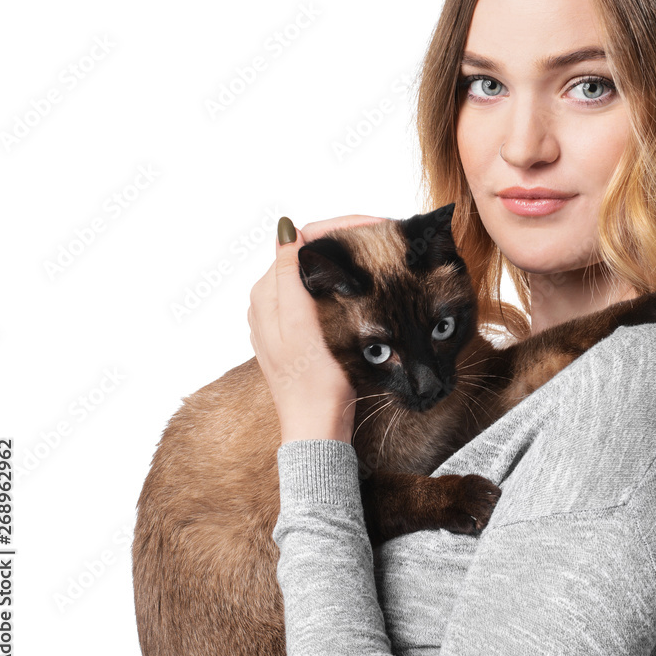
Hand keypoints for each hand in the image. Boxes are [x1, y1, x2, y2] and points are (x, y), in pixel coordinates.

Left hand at [247, 213, 387, 444]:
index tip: (377, 228)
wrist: (318, 427)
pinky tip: (365, 285)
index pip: (303, 240)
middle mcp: (271, 300)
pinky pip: (321, 290)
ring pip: (318, 270)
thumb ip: (288, 276)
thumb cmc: (312, 384)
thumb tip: (287, 230)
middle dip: (347, 240)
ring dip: (347, 259)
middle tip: (387, 240)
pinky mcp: (300, 329)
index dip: (340, 227)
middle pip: (311, 252)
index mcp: (268, 293)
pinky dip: (343, 281)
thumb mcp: (299, 326)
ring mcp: (285, 315)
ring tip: (381, 256)